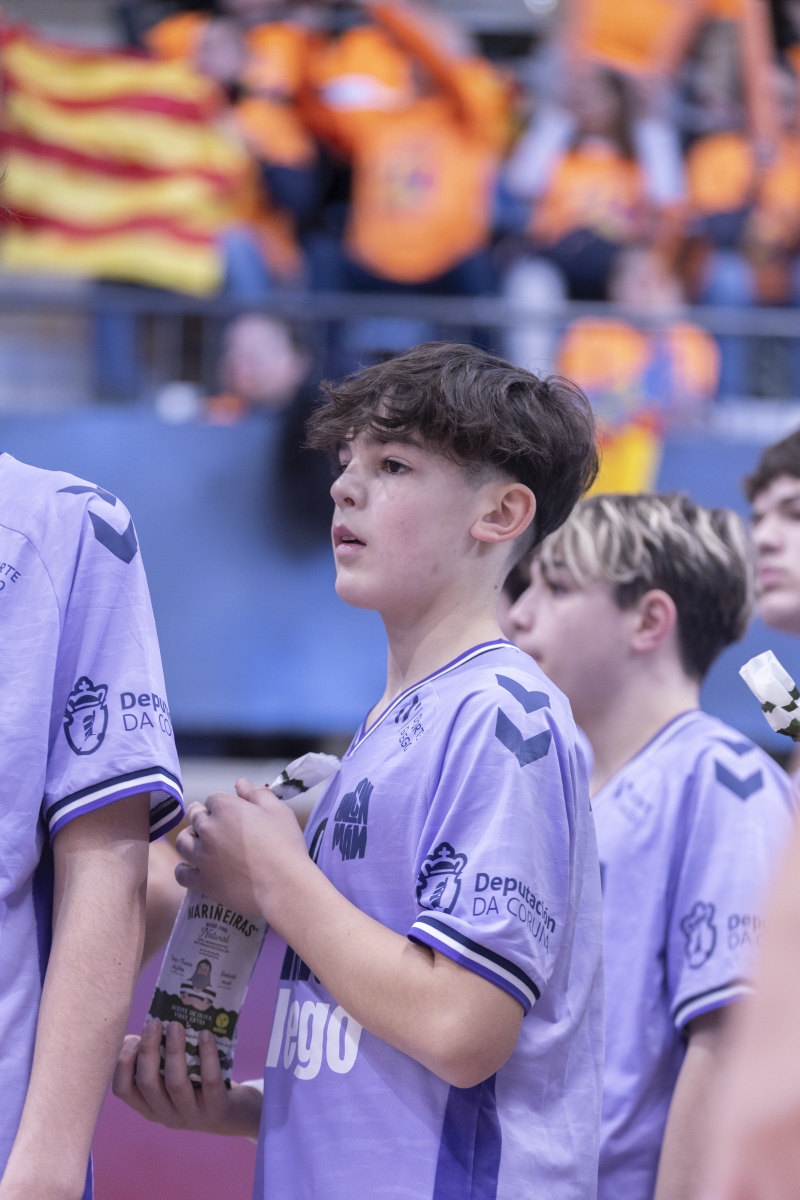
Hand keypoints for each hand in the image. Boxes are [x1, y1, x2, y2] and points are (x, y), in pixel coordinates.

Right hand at [112, 1018, 260, 1138]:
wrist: (233, 1113)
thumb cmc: (196, 1086)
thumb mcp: (172, 1076)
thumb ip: (157, 1058)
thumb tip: (142, 1029)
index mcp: (149, 1105)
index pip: (123, 1090)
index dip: (122, 1064)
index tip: (132, 1039)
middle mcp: (165, 1114)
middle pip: (147, 1083)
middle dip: (148, 1050)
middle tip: (154, 1024)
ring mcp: (191, 1114)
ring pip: (175, 1083)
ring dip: (174, 1050)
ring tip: (176, 1025)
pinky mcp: (216, 1108)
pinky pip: (209, 1080)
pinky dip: (207, 1055)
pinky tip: (205, 1035)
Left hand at [175, 779, 310, 918]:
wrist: (283, 885)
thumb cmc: (285, 845)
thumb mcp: (278, 810)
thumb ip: (257, 793)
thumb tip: (240, 782)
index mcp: (225, 807)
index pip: (213, 798)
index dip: (222, 804)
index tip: (232, 814)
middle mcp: (208, 828)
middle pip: (195, 816)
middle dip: (203, 817)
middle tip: (216, 826)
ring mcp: (202, 856)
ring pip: (183, 841)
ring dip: (189, 838)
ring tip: (199, 843)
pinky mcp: (202, 881)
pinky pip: (181, 873)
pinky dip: (184, 869)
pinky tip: (191, 868)